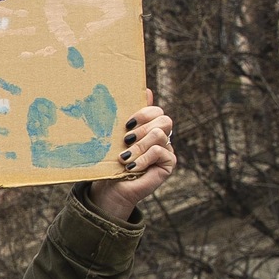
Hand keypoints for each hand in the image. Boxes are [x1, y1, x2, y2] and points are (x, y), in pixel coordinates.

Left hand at [88, 92, 175, 221]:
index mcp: (148, 127)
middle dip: (143, 128)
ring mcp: (166, 150)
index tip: (127, 124)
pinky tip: (132, 167)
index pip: (156, 111)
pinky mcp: (168, 163)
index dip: (144, 113)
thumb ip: (129, 117)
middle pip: (164, 119)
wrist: (110, 189)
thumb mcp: (115, 137)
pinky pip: (161, 152)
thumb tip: (146, 89)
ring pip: (160, 135)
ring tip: (124, 157)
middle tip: (126, 139)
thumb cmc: (110, 163)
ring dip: (139, 146)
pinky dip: (144, 158)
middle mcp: (160, 137)